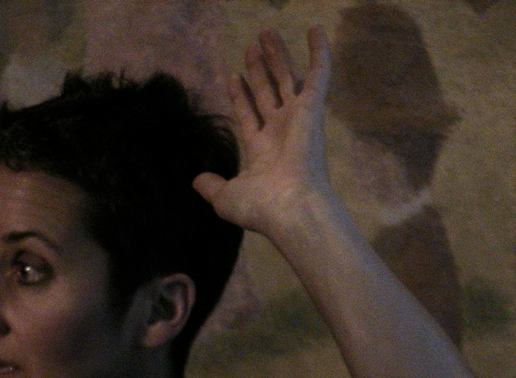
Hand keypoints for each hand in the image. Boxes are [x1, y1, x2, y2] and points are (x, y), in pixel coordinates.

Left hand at [194, 26, 331, 239]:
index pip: (249, 116)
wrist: (290, 208)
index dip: (241, 97)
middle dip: (258, 70)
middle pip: (267, 93)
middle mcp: (280, 133)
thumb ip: (212, 186)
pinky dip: (319, 53)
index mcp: (260, 151)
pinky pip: (318, 75)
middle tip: (251, 46)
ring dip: (277, 56)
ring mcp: (297, 120)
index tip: (234, 77)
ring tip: (265, 32)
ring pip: (286, 79)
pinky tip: (315, 30)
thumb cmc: (259, 206)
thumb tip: (196, 181)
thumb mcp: (225, 197)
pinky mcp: (312, 111)